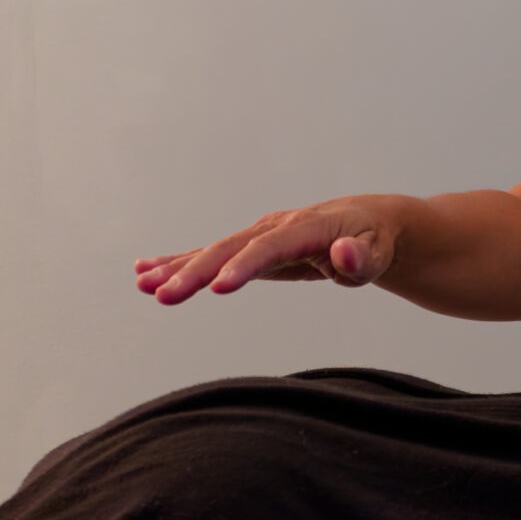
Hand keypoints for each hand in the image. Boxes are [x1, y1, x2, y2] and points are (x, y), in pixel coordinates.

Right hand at [135, 199, 400, 304]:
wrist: (368, 225)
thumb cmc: (373, 243)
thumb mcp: (377, 253)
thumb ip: (361, 258)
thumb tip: (344, 255)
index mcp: (308, 228)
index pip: (272, 247)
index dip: (244, 266)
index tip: (218, 288)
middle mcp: (277, 226)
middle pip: (231, 248)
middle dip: (196, 272)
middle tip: (162, 294)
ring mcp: (260, 234)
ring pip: (214, 250)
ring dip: (177, 266)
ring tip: (142, 283)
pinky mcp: (250, 246)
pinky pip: (212, 255)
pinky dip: (179, 261)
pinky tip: (146, 271)